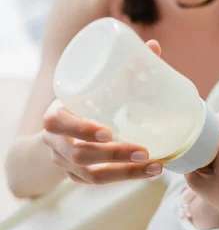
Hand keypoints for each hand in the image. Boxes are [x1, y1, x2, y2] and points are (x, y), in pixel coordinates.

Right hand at [42, 40, 162, 184]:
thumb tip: (153, 46)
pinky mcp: (77, 178)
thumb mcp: (92, 86)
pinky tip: (149, 171)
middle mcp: (55, 143)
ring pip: (93, 176)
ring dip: (126, 172)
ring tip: (155, 166)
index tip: (109, 131)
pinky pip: (100, 183)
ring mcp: (65, 164)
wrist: (58, 131)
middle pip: (80, 154)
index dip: (82, 129)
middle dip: (114, 155)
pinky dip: (127, 178)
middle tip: (144, 150)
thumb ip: (121, 69)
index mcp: (54, 115)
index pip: (58, 123)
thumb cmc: (81, 102)